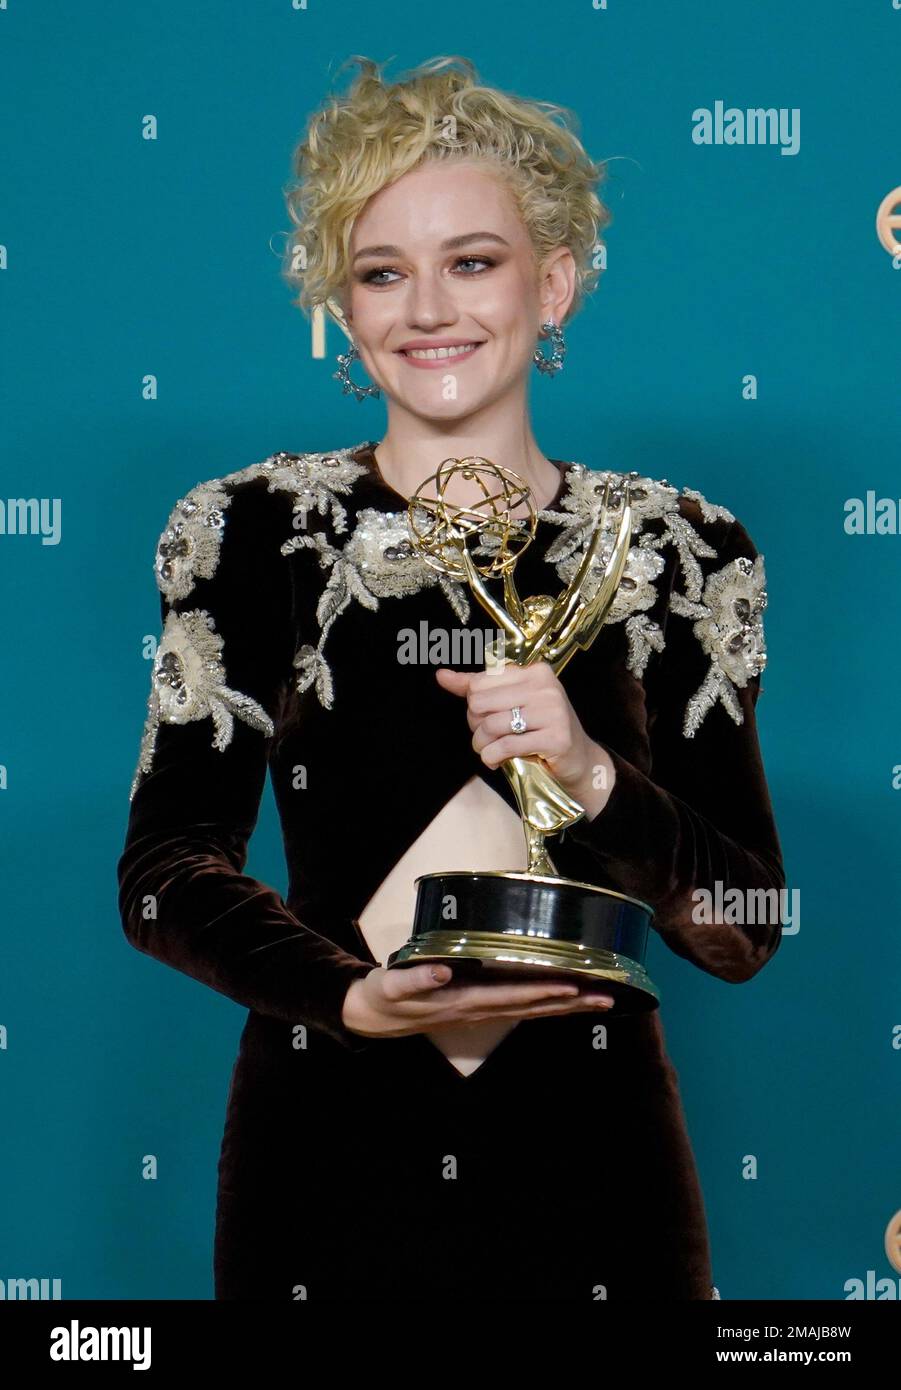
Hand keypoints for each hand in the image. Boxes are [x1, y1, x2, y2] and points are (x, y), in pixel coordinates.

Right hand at [341, 964, 613, 1039]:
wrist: (376, 1017)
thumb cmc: (385, 996)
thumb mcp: (391, 986)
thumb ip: (415, 979)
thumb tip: (441, 972)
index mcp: (464, 1001)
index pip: (512, 997)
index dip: (543, 992)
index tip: (574, 986)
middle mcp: (481, 1010)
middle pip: (534, 1008)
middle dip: (571, 1003)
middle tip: (608, 997)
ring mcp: (484, 1013)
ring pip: (534, 1011)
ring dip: (569, 1007)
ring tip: (603, 1000)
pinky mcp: (483, 1008)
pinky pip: (524, 1009)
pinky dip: (551, 1005)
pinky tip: (572, 1001)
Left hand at [435, 661, 615, 817]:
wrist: (578, 759)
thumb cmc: (541, 728)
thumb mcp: (512, 702)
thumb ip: (476, 687)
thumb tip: (441, 675)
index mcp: (534, 672)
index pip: (480, 682)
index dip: (474, 705)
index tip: (486, 717)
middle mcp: (545, 687)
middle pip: (480, 703)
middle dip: (476, 725)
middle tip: (486, 737)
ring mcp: (553, 712)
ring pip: (491, 725)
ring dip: (481, 745)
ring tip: (488, 751)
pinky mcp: (555, 738)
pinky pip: (505, 746)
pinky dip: (492, 757)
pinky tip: (496, 761)